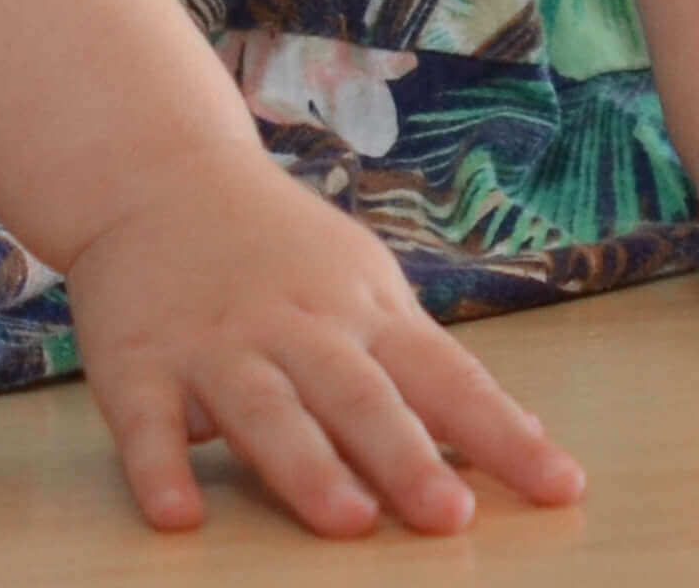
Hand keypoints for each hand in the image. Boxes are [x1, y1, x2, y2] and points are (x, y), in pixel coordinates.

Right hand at [66, 164, 584, 540]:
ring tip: (347, 522)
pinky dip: (160, 467)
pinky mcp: (137, 363)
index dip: (504, 434)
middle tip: (450, 518)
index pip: (449, 378)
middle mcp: (298, 326)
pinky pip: (147, 422)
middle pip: (360, 396)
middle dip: (408, 457)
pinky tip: (178, 516)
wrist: (160, 175)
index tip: (561, 486)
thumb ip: (424, 366)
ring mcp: (216, 345)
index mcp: (365, 312)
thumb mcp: (365, 286)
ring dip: (307, 467)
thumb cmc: (282, 251)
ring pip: (268, 409)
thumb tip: (515, 437)